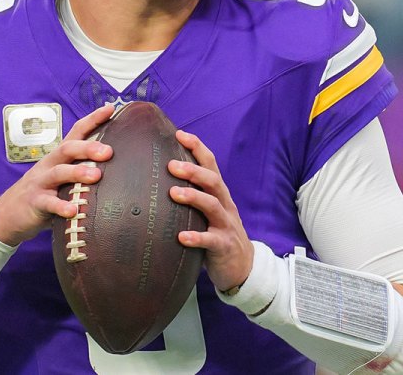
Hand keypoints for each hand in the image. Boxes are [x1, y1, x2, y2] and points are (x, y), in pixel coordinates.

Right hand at [0, 105, 114, 246]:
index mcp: (59, 157)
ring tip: (96, 177)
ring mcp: (41, 182)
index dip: (92, 119)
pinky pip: (49, 203)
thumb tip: (114, 167)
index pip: (76, 132)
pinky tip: (74, 210)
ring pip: (59, 172)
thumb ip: (81, 171)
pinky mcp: (35, 202)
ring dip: (78, 173)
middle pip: (68, 149)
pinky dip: (61, 206)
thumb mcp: (61, 178)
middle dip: (88, 147)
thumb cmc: (43, 193)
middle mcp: (50, 165)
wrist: (8, 214)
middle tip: (108, 152)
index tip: (110, 108)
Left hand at [168, 130, 253, 292]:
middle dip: (193, 170)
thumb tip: (158, 180)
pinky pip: (211, 241)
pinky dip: (196, 238)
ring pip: (212, 205)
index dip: (197, 148)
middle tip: (171, 165)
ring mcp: (226, 225)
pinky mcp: (225, 246)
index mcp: (219, 194)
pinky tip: (181, 237)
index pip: (210, 165)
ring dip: (193, 197)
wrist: (244, 268)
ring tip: (174, 193)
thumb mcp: (207, 213)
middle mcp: (224, 205)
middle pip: (213, 181)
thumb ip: (192, 197)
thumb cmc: (217, 235)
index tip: (179, 134)